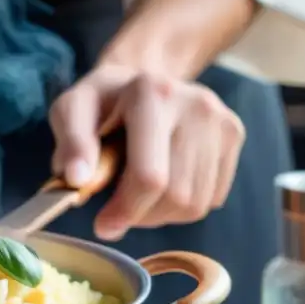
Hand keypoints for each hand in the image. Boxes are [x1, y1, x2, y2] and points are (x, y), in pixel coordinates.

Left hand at [49, 64, 245, 240]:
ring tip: (137, 195)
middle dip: (141, 216)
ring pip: (196, 204)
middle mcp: (195, 104)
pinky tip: (162, 184)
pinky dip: (182, 206)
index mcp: (152, 93)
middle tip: (117, 211)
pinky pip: (211, 198)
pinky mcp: (233, 135)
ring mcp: (220, 120)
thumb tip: (77, 180)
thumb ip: (70, 144)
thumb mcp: (71, 111)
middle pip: (176, 196)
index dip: (126, 211)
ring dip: (160, 214)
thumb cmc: (101, 102)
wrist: (142, 77)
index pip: (150, 176)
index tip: (103, 226)